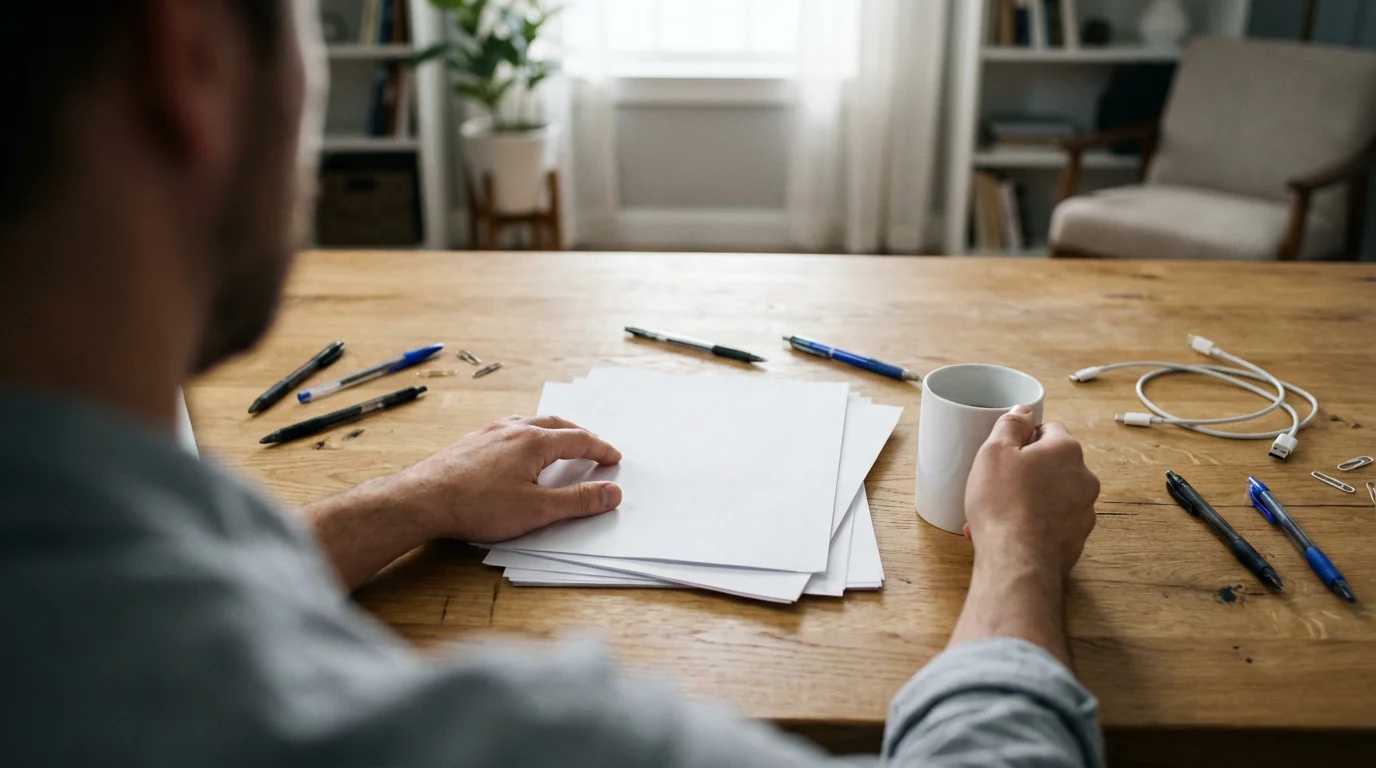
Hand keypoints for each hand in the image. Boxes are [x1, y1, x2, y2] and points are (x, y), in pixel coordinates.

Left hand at [379, 415, 623, 543]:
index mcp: (534, 442)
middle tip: (594, 446)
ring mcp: (490, 432)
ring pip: (531, 422)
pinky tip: (520, 447)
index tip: (613, 458)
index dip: (600, 449)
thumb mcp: (537, 510)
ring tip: (561, 442)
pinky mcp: (472, 441)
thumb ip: (578, 501)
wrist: (423, 499)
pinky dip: (528, 434)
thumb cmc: (477, 506)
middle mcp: (513, 429)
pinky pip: (509, 428)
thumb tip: (612, 492)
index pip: (578, 440)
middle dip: (580, 435)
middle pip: (556, 424)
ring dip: (553, 430)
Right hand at [963, 405, 1099, 579]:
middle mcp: (1084, 477)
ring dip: (1029, 498)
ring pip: (1052, 494)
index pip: (1048, 429)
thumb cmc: (1004, 504)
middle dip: (1026, 471)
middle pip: (1052, 464)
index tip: (1004, 453)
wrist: (1018, 561)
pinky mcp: (1077, 537)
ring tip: (998, 513)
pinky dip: (1034, 522)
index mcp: (1066, 450)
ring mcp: (1084, 510)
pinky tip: (1010, 531)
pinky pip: (1053, 521)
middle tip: (997, 484)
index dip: (1023, 439)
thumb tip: (1023, 410)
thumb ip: (1010, 424)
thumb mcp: (994, 452)